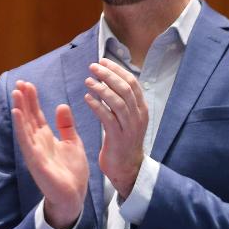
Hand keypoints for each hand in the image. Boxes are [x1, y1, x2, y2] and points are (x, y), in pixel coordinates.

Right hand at [11, 80, 88, 228]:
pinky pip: (26, 141)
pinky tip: (17, 113)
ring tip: (16, 92)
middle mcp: (37, 142)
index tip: (27, 84)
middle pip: (28, 117)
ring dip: (20, 109)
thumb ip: (66, 126)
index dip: (32, 100)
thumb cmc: (72, 173)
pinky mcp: (35, 161)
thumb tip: (61, 105)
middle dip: (24, 100)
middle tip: (19, 82)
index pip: (36, 115)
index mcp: (46, 138)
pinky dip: (21, 126)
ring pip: (25, 126)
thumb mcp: (73, 143)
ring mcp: (34, 151)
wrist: (74, 196)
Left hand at [83, 59, 147, 199]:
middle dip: (109, 75)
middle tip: (93, 66)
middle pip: (125, 89)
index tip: (103, 61)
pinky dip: (97, 106)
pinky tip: (87, 98)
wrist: (127, 168)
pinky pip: (108, 118)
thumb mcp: (127, 118)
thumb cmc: (123, 140)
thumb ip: (121, 100)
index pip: (132, 83)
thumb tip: (109, 78)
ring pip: (118, 102)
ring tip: (88, 80)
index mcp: (141, 109)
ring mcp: (130, 127)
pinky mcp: (119, 138)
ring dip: (102, 89)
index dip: (117, 70)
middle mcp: (138, 116)